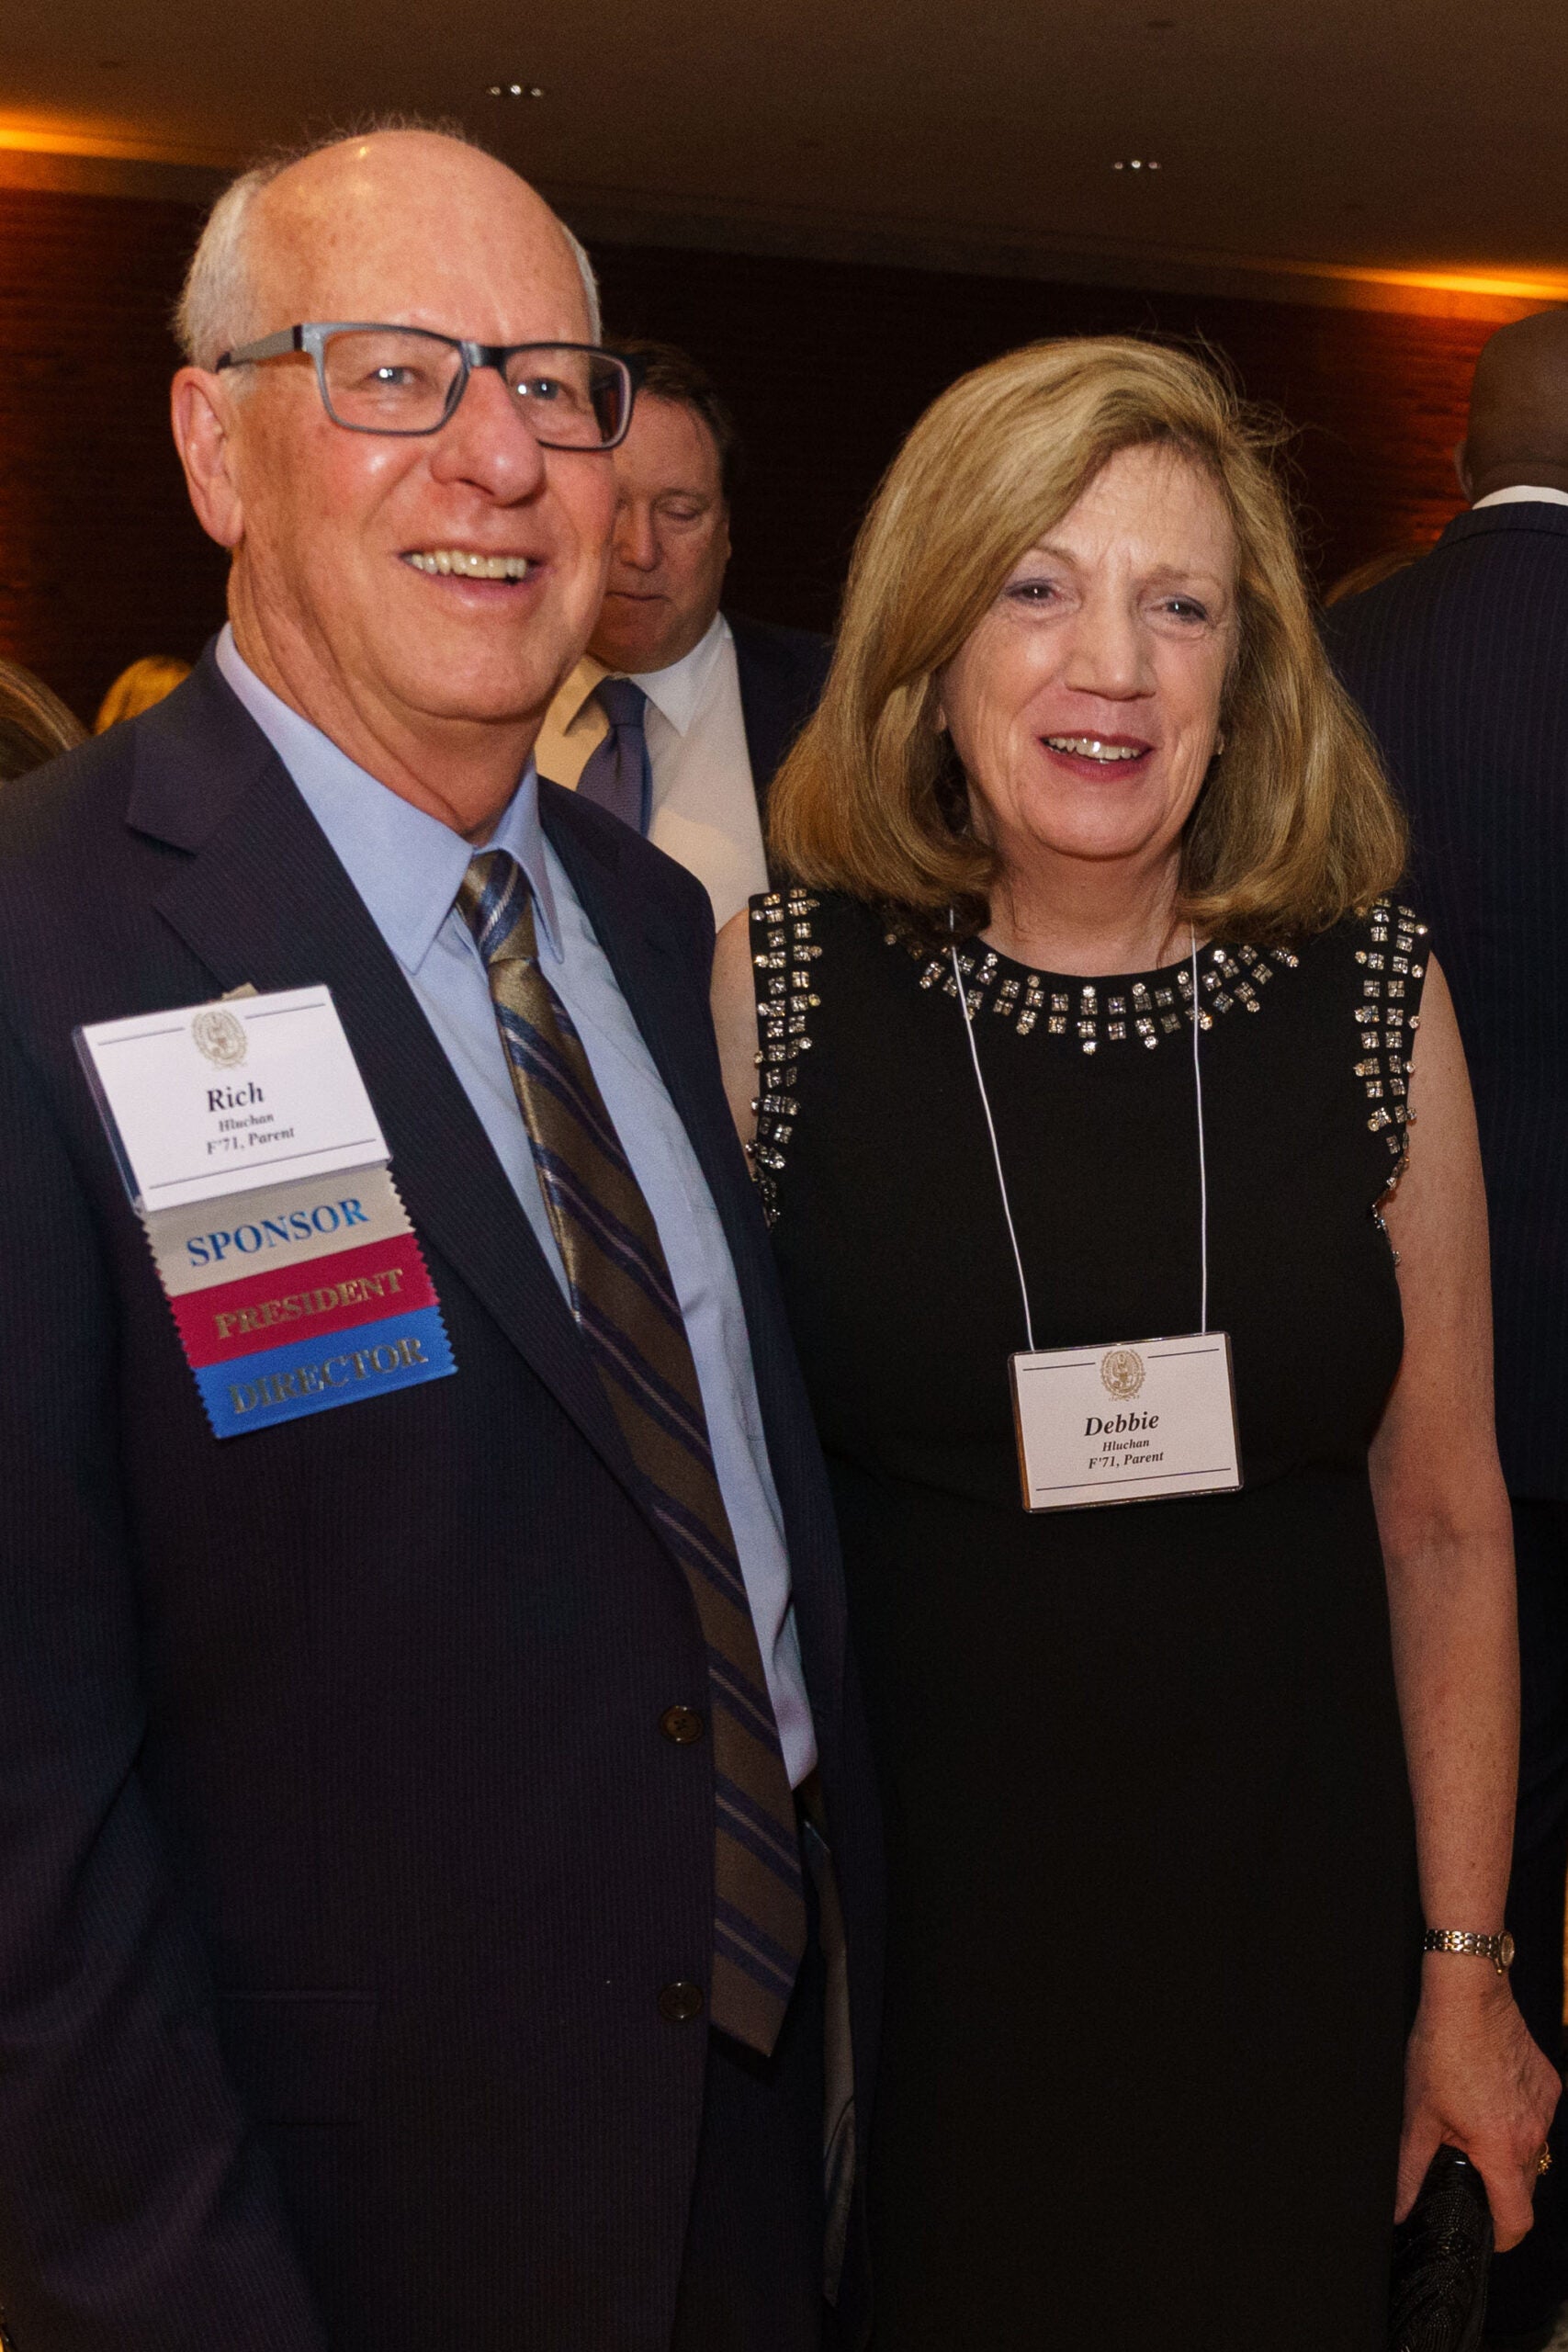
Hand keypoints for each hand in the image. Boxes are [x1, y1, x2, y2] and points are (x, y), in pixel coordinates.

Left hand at [1398, 1958, 1560, 2249]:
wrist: (1469, 1993)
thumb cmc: (1442, 2047)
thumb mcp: (1418, 2114)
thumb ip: (1411, 2169)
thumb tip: (1401, 2208)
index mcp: (1501, 2149)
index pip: (1517, 2220)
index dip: (1500, 2237)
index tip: (1485, 2235)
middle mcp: (1532, 2134)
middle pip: (1525, 2188)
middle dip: (1498, 2190)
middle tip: (1466, 2173)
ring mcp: (1545, 2109)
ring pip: (1532, 2152)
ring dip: (1507, 2152)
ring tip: (1473, 2126)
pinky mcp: (1549, 2086)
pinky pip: (1537, 2119)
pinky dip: (1517, 2120)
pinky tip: (1489, 2097)